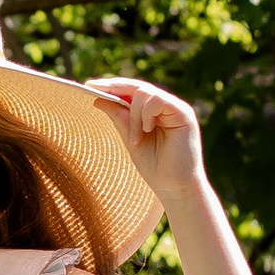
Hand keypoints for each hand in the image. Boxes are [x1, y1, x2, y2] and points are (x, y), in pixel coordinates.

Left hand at [85, 76, 205, 194]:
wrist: (174, 188)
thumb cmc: (155, 167)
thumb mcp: (130, 139)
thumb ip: (119, 118)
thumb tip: (98, 98)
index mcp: (155, 111)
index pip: (133, 91)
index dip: (113, 86)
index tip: (90, 85)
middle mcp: (167, 106)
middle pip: (138, 87)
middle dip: (114, 88)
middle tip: (93, 89)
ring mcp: (176, 108)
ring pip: (145, 93)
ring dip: (133, 115)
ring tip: (135, 138)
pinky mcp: (184, 114)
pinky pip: (157, 100)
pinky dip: (145, 114)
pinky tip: (146, 131)